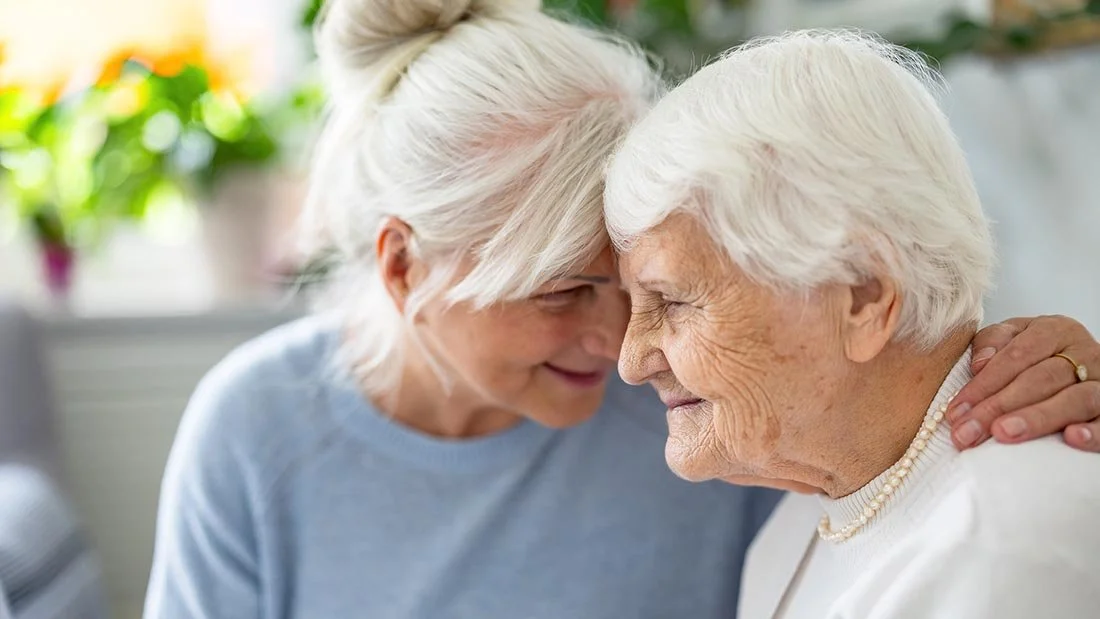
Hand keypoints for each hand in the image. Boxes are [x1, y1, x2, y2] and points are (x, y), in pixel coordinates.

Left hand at [948, 315, 1098, 451]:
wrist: (1078, 364)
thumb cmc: (1036, 355)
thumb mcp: (1013, 338)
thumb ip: (992, 343)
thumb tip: (980, 364)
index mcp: (1055, 331)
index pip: (1016, 356)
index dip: (983, 384)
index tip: (956, 411)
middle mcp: (1084, 353)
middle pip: (1040, 379)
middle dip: (998, 406)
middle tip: (968, 431)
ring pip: (1075, 399)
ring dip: (1036, 418)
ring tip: (1003, 433)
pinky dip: (1093, 432)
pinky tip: (1071, 439)